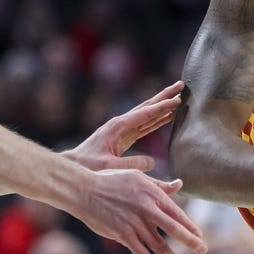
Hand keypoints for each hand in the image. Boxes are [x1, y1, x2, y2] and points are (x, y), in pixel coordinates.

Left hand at [63, 81, 184, 171]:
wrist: (72, 167)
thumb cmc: (87, 167)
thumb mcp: (109, 167)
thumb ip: (131, 165)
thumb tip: (153, 162)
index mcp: (118, 126)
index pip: (145, 114)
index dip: (163, 107)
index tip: (178, 99)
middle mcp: (121, 124)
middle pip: (147, 106)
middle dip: (165, 96)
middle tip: (182, 85)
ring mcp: (122, 129)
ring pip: (147, 114)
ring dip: (163, 106)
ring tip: (178, 97)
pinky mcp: (123, 137)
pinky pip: (145, 125)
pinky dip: (157, 119)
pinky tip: (167, 117)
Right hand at [75, 168, 206, 253]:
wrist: (85, 190)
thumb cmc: (112, 181)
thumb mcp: (138, 177)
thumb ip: (159, 185)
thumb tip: (179, 184)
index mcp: (152, 195)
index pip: (177, 213)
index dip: (189, 226)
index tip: (199, 235)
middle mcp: (147, 210)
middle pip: (173, 229)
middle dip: (190, 241)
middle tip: (203, 250)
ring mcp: (135, 224)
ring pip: (158, 246)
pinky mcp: (123, 235)